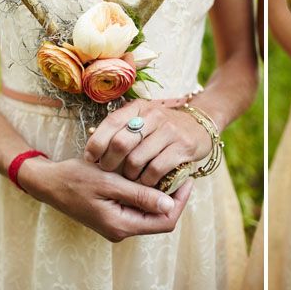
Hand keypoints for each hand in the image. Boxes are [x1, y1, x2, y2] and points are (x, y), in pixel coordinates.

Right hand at [18, 157, 192, 241]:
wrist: (48, 181)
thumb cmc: (75, 179)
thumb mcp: (109, 182)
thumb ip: (140, 195)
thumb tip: (169, 205)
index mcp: (121, 225)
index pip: (164, 221)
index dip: (180, 201)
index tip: (188, 178)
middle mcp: (121, 229)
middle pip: (160, 219)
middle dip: (174, 197)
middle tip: (181, 172)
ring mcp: (118, 224)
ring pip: (151, 212)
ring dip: (162, 194)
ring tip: (169, 171)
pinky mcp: (115, 215)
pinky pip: (139, 207)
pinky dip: (148, 193)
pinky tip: (152, 175)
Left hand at [84, 99, 211, 186]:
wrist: (200, 126)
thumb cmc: (163, 128)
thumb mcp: (143, 119)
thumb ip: (121, 128)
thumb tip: (92, 146)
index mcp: (140, 107)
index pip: (111, 123)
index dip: (96, 143)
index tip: (90, 158)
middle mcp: (155, 116)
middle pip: (121, 143)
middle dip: (109, 162)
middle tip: (107, 171)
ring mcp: (170, 131)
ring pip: (137, 159)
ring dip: (129, 174)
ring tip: (129, 177)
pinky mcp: (183, 147)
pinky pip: (156, 169)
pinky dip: (147, 180)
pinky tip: (146, 181)